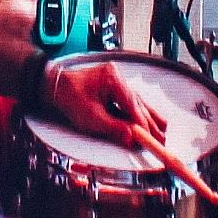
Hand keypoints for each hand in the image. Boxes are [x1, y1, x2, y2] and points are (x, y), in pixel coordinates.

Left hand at [49, 57, 169, 143]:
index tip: (152, 138)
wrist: (56, 86)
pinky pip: (131, 101)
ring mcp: (118, 81)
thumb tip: (131, 138)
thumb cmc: (69, 98)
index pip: (132, 105)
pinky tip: (151, 120)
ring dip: (148, 118)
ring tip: (161, 132)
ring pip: (138, 102)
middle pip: (139, 104)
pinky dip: (139, 112)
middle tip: (160, 140)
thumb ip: (112, 128)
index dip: (143, 124)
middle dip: (150, 123)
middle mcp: (118, 77)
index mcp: (112, 79)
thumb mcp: (90, 117)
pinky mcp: (116, 87)